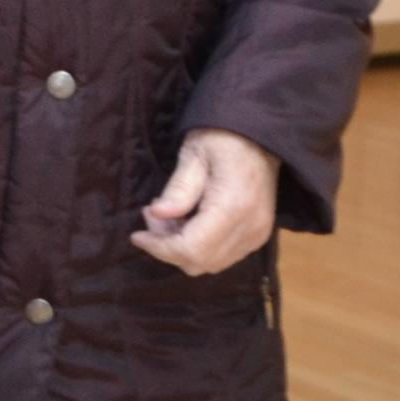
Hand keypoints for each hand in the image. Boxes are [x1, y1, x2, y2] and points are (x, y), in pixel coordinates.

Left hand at [133, 128, 279, 276]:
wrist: (261, 136)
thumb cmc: (224, 138)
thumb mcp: (194, 154)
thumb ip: (178, 189)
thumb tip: (157, 215)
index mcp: (233, 207)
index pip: (192, 250)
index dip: (160, 248)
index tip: (137, 235)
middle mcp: (250, 228)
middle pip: (200, 262)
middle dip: (168, 247)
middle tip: (154, 216)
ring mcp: (257, 234)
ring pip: (211, 264)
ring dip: (183, 248)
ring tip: (170, 216)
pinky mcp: (258, 235)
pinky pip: (223, 256)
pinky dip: (200, 247)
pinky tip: (189, 221)